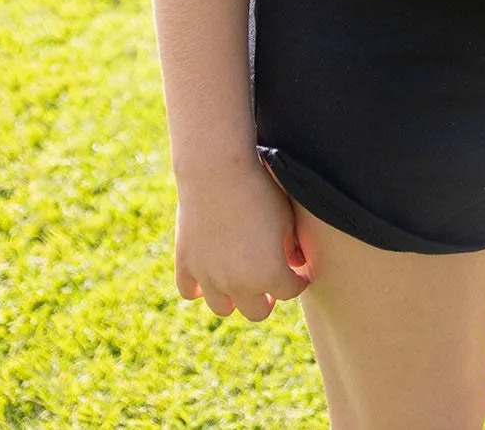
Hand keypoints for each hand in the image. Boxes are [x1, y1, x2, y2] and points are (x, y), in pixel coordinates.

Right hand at [173, 159, 309, 320]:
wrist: (218, 172)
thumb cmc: (259, 191)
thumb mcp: (286, 218)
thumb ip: (292, 247)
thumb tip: (295, 263)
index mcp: (269, 274)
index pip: (290, 292)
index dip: (298, 281)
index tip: (299, 272)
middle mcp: (238, 284)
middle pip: (257, 312)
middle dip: (268, 298)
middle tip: (270, 281)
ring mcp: (208, 277)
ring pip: (223, 309)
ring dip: (235, 298)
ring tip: (241, 279)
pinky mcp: (186, 264)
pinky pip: (190, 292)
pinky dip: (199, 288)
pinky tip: (209, 274)